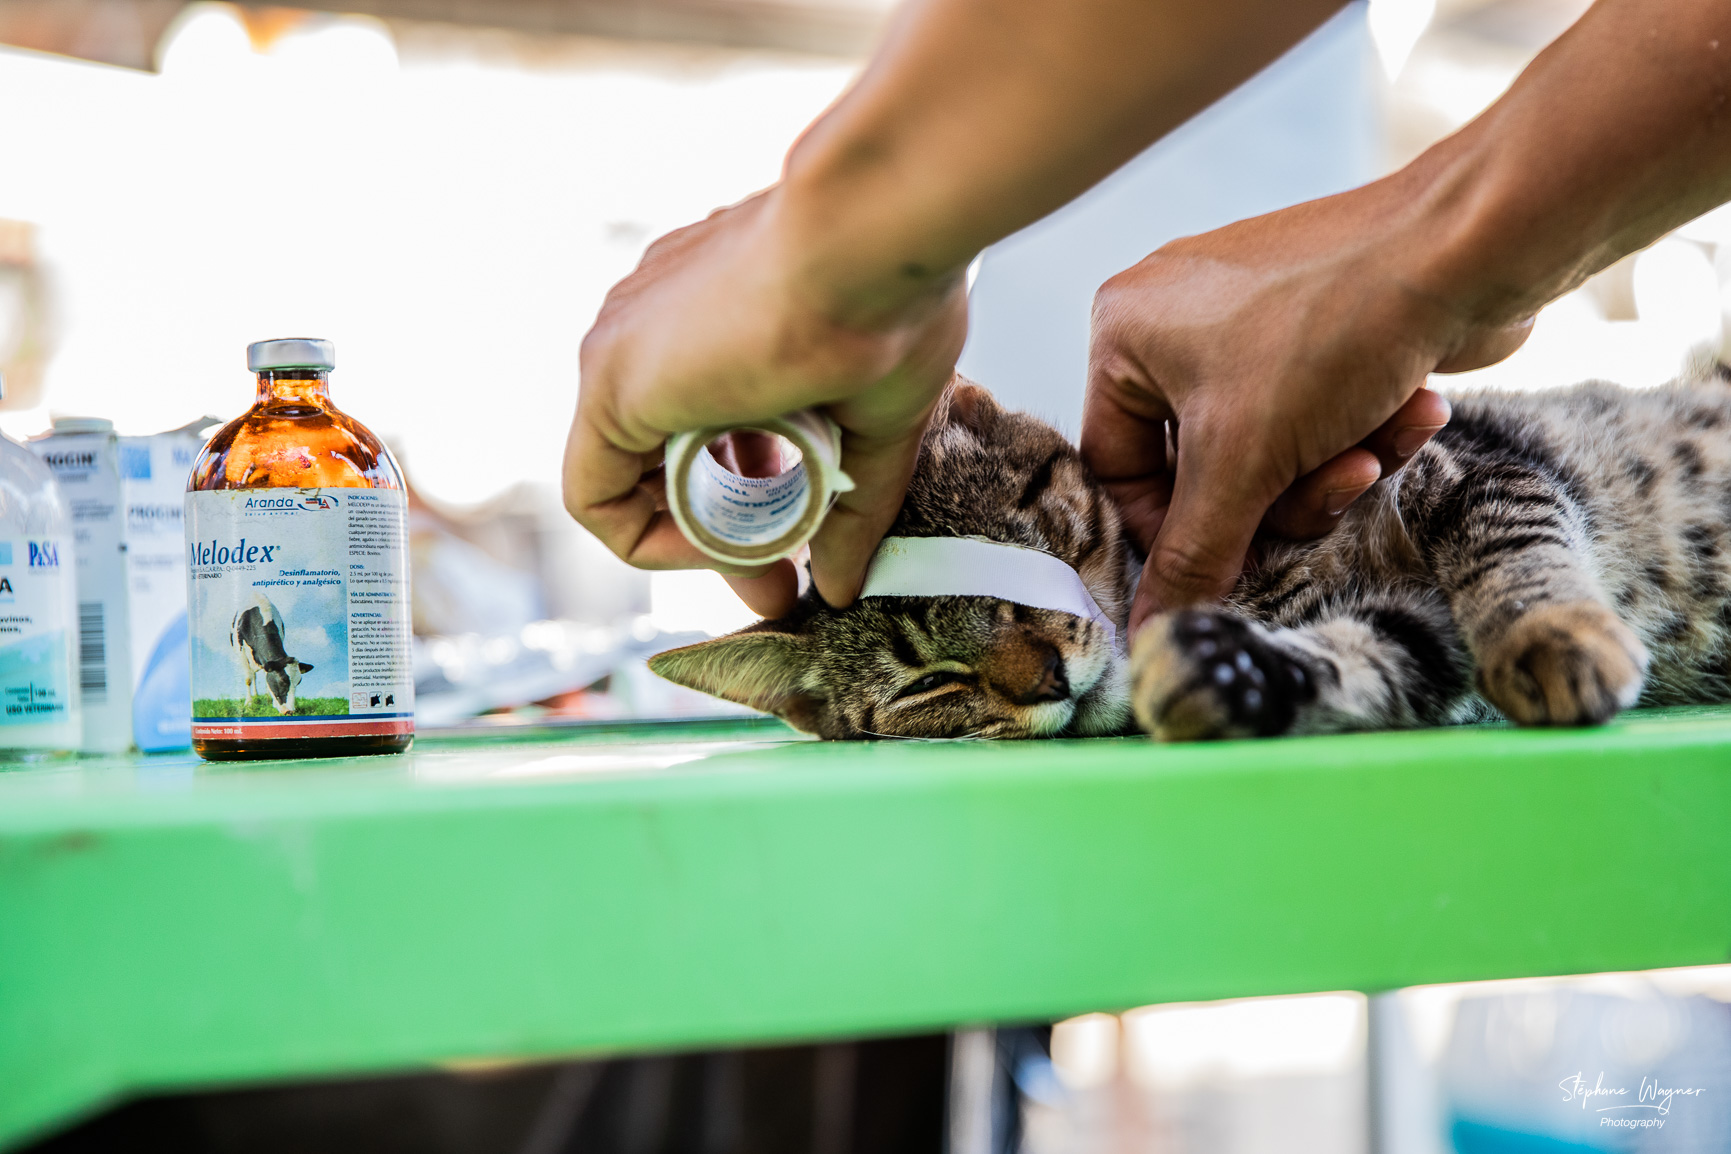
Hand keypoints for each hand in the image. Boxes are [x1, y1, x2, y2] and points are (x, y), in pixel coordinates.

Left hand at [564, 190, 968, 617]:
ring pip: (639, 477)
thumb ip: (852, 507)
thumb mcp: (876, 421)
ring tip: (765, 568)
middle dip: (724, 534)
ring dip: (697, 537)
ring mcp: (625, 346)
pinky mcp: (608, 383)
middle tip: (780, 585)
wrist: (870, 238)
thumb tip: (841, 585)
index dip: (749, 498)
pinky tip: (717, 555)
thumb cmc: (893, 297)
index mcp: (720, 310)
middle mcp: (660, 322)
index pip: (710, 423)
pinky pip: (597, 496)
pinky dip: (648, 543)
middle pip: (670, 457)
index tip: (799, 547)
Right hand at [1082, 177, 1532, 632]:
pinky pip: (1314, 413)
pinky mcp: (1317, 322)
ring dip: (1333, 467)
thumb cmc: (1334, 331)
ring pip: (1266, 451)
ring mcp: (1248, 316)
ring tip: (1384, 442)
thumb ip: (1193, 556)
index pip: (1118, 469)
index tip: (1232, 559)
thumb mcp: (1245, 464)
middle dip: (1281, 492)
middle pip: (1201, 469)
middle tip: (1340, 486)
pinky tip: (1414, 408)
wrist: (1473, 245)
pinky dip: (1362, 427)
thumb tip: (1150, 633)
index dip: (1176, 529)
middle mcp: (1175, 317)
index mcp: (1125, 331)